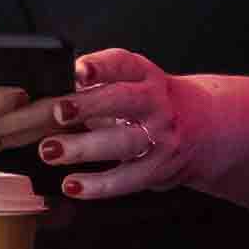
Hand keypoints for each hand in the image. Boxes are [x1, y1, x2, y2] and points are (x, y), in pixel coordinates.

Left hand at [42, 47, 193, 196]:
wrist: (202, 130)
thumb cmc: (150, 105)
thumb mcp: (132, 83)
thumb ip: (95, 84)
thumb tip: (45, 92)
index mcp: (144, 76)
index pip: (122, 64)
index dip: (100, 66)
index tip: (77, 70)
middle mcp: (154, 103)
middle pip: (123, 100)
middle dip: (89, 105)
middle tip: (57, 111)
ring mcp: (159, 137)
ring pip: (123, 142)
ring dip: (84, 148)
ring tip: (51, 150)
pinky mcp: (158, 168)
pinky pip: (127, 179)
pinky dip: (98, 185)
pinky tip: (72, 184)